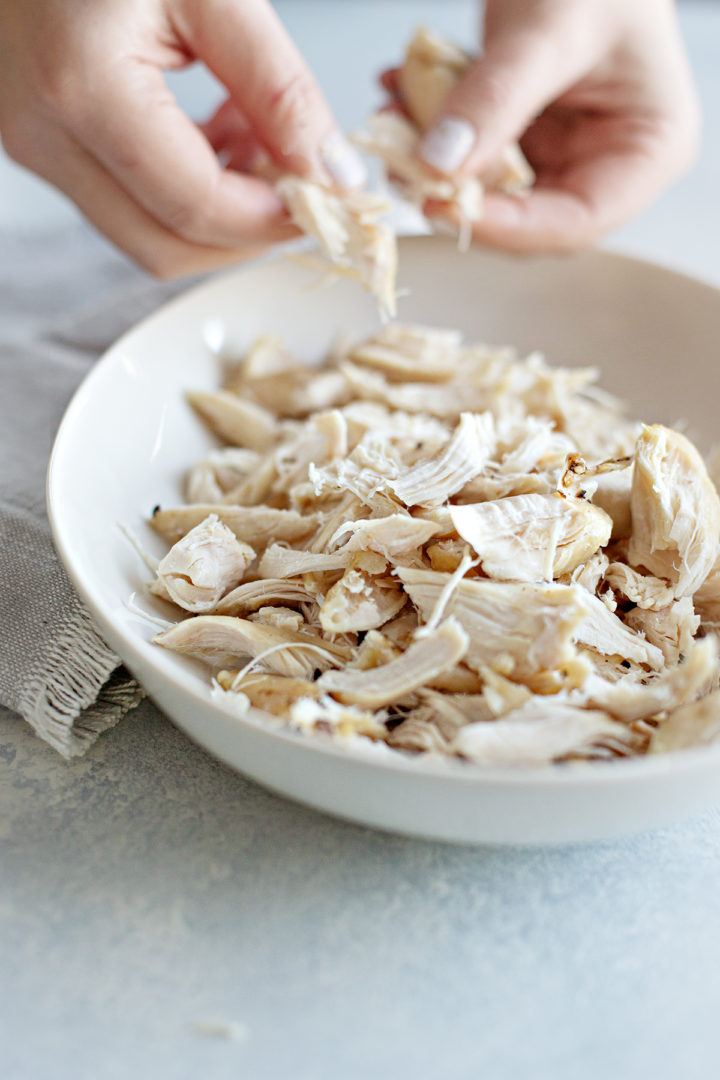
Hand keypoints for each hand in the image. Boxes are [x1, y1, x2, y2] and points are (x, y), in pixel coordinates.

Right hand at [0, 0, 365, 276]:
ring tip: (260, 143)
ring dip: (219, 216)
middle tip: (302, 185)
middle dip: (245, 233)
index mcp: (83, 86)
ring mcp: (37, 146)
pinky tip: (222, 137)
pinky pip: (128, 205)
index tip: (326, 201)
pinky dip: (187, 193)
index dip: (271, 219)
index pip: (195, 206)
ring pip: (147, 237)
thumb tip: (332, 176)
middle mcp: (44, 134)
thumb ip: (279, 88)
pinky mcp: (44, 144)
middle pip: (166, 248)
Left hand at [408, 0, 699, 252]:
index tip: (444, 205)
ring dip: (432, 162)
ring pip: (487, 190)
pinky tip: (402, 94)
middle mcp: (606, 162)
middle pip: (526, 216)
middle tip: (405, 164)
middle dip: (459, 193)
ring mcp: (563, 150)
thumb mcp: (550, 31)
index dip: (508, 227)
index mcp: (647, 151)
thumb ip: (496, 99)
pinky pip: (471, 153)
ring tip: (393, 118)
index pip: (575, 223)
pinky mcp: (524, 134)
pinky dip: (432, 130)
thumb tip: (441, 165)